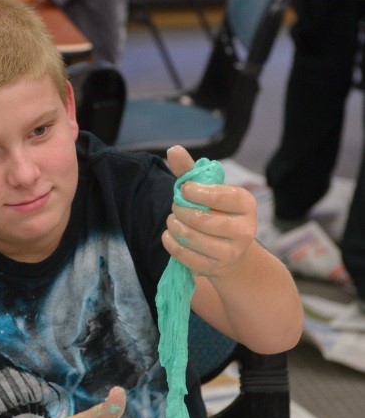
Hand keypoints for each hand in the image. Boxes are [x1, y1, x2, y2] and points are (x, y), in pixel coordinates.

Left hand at [163, 146, 256, 279]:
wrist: (231, 253)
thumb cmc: (217, 214)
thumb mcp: (209, 191)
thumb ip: (191, 172)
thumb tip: (173, 149)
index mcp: (246, 203)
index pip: (218, 195)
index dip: (194, 192)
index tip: (183, 190)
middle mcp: (245, 229)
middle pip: (201, 219)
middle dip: (180, 210)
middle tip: (176, 208)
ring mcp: (231, 252)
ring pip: (192, 238)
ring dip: (174, 227)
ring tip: (172, 221)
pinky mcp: (216, 268)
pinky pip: (185, 256)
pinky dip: (171, 243)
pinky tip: (170, 236)